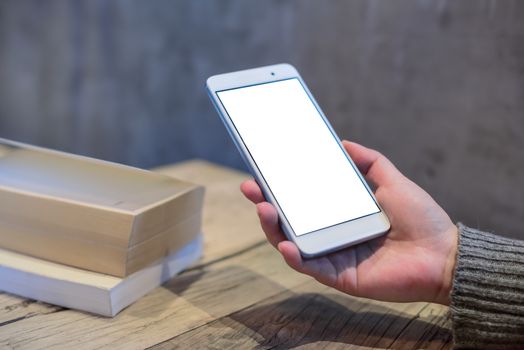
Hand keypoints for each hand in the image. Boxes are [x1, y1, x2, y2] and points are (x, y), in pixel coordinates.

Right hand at [240, 140, 457, 304]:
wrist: (444, 254)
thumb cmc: (421, 219)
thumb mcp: (392, 181)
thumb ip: (370, 162)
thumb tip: (343, 142)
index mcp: (341, 214)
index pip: (303, 201)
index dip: (281, 187)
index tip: (264, 171)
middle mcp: (332, 235)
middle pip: (291, 222)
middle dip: (266, 205)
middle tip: (251, 187)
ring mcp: (334, 257)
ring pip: (293, 244)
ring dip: (273, 229)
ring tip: (264, 208)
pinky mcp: (341, 277)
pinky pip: (311, 268)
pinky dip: (295, 257)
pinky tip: (285, 244)